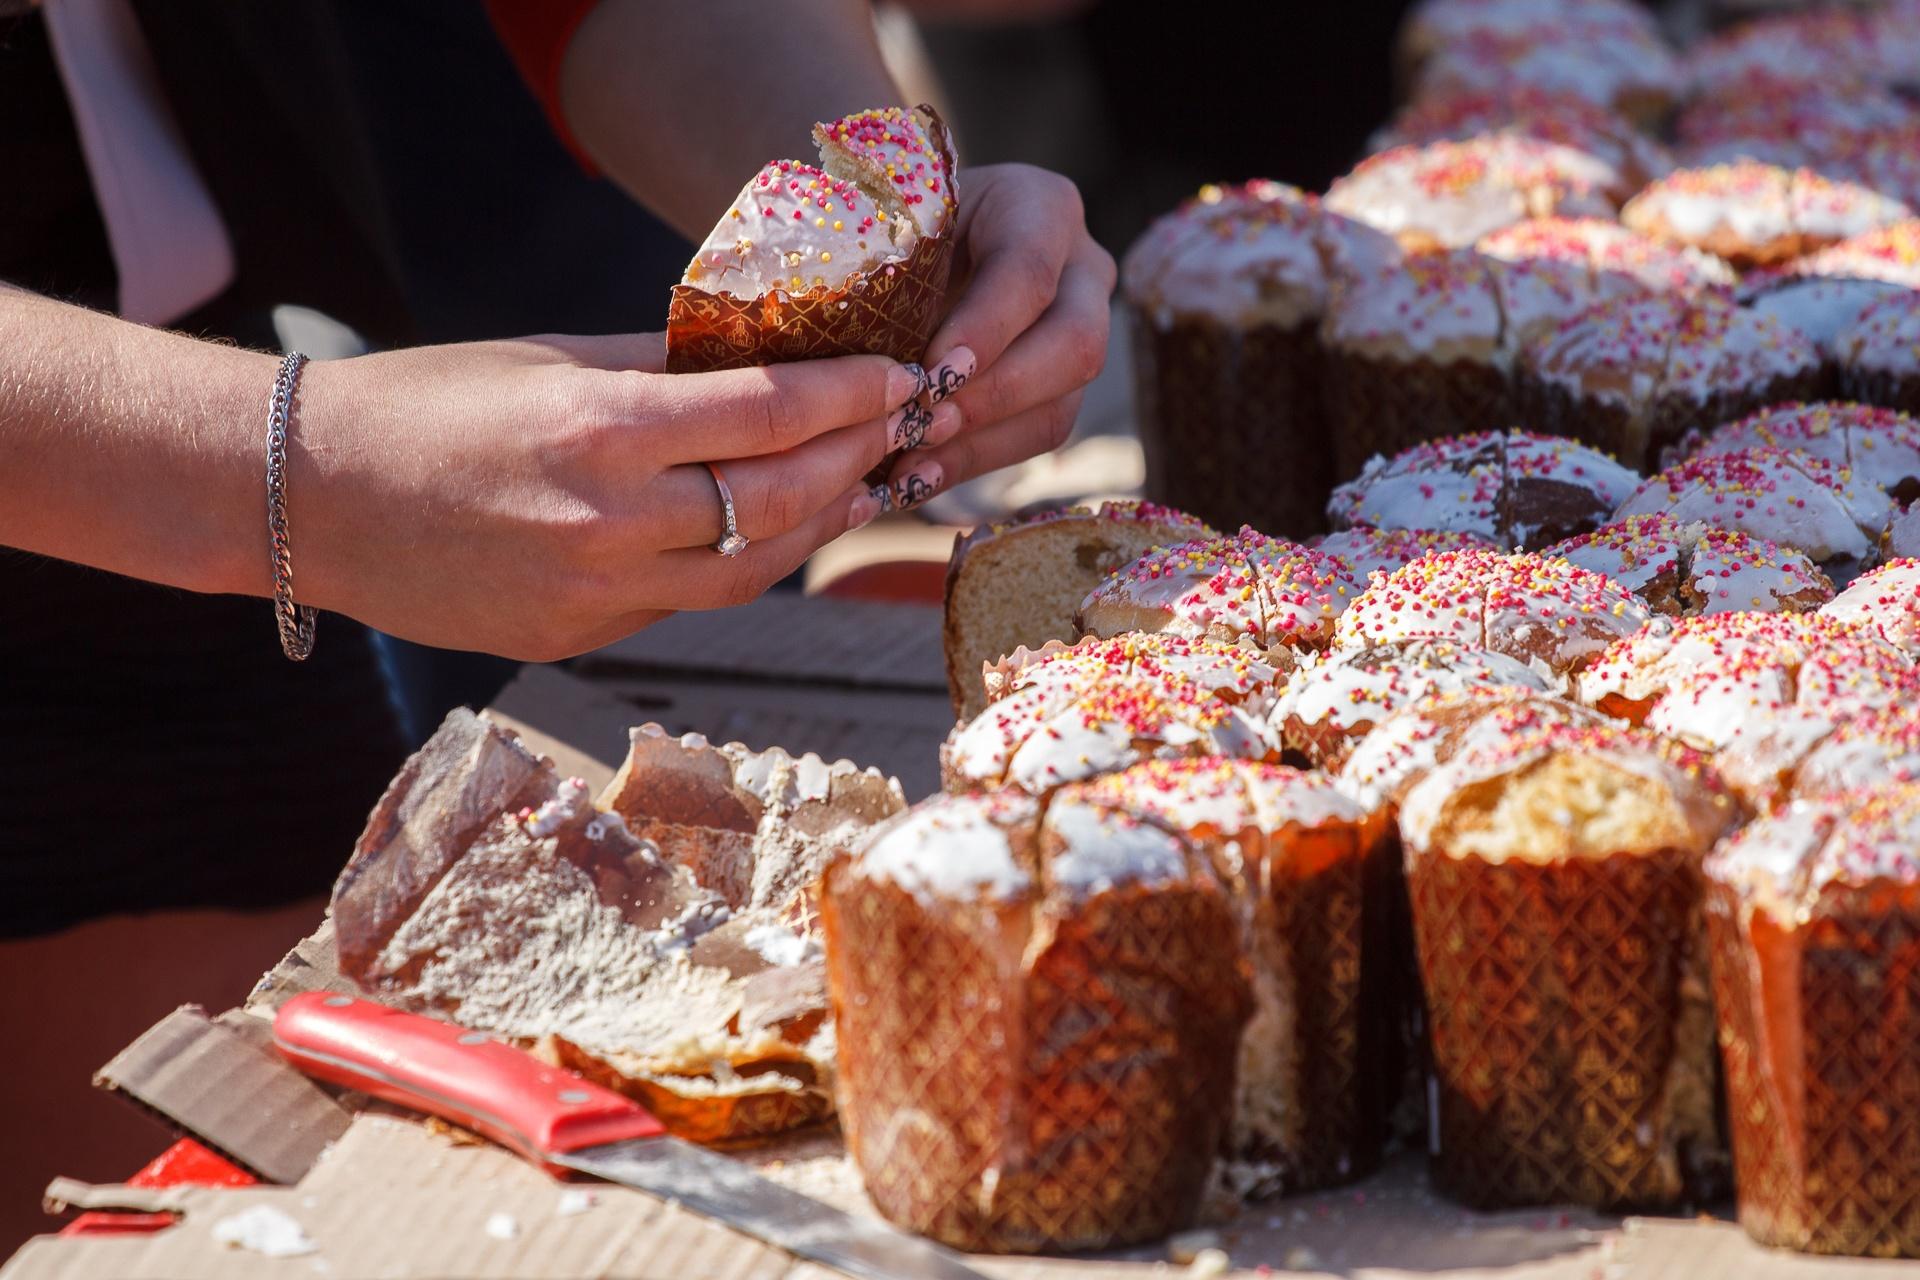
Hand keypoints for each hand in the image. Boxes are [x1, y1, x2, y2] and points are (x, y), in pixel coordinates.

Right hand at [293, 334, 959, 660]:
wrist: (311, 499)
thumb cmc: (425, 406)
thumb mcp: (549, 359)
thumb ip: (664, 364)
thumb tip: (765, 354)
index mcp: (600, 429)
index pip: (769, 412)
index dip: (853, 394)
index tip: (903, 374)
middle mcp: (609, 518)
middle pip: (780, 496)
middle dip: (857, 457)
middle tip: (902, 427)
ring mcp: (595, 591)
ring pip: (753, 569)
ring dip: (820, 526)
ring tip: (863, 486)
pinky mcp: (581, 635)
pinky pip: (692, 600)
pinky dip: (749, 562)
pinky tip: (778, 531)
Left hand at [883, 163, 1115, 507]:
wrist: (910, 243)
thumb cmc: (891, 225)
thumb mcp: (888, 225)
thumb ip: (883, 268)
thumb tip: (864, 358)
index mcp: (1039, 207)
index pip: (1030, 270)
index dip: (986, 328)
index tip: (930, 371)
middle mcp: (1081, 269)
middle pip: (1076, 345)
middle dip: (997, 394)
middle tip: (923, 421)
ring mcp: (1083, 333)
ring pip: (1062, 404)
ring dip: (982, 442)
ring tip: (912, 463)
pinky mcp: (1061, 389)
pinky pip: (1036, 437)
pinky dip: (973, 462)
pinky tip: (917, 478)